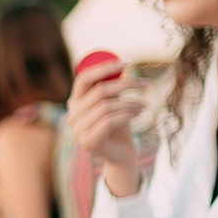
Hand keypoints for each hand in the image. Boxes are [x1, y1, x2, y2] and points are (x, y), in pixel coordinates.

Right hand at [65, 58, 146, 191]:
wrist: (121, 154)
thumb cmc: (119, 125)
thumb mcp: (114, 104)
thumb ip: (111, 89)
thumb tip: (121, 65)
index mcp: (75, 102)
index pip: (84, 79)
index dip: (105, 68)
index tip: (127, 63)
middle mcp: (72, 115)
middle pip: (99, 91)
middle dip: (126, 85)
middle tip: (146, 84)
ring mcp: (78, 130)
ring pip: (106, 106)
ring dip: (130, 103)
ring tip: (145, 105)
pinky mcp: (89, 141)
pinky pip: (110, 121)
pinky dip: (127, 115)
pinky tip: (139, 114)